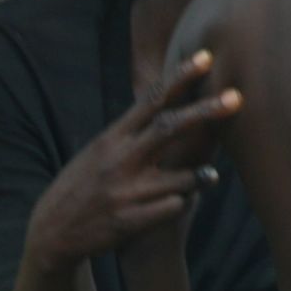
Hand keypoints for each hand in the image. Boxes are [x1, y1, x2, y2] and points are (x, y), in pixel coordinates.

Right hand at [25, 51, 240, 270]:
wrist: (53, 232)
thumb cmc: (83, 185)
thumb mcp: (99, 151)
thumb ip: (130, 131)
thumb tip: (163, 105)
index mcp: (111, 138)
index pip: (150, 101)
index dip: (180, 78)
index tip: (206, 58)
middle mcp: (118, 161)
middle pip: (169, 129)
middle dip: (205, 112)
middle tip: (238, 97)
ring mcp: (125, 192)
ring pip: (182, 178)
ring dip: (199, 177)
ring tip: (208, 176)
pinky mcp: (130, 222)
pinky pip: (172, 208)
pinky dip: (180, 204)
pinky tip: (175, 205)